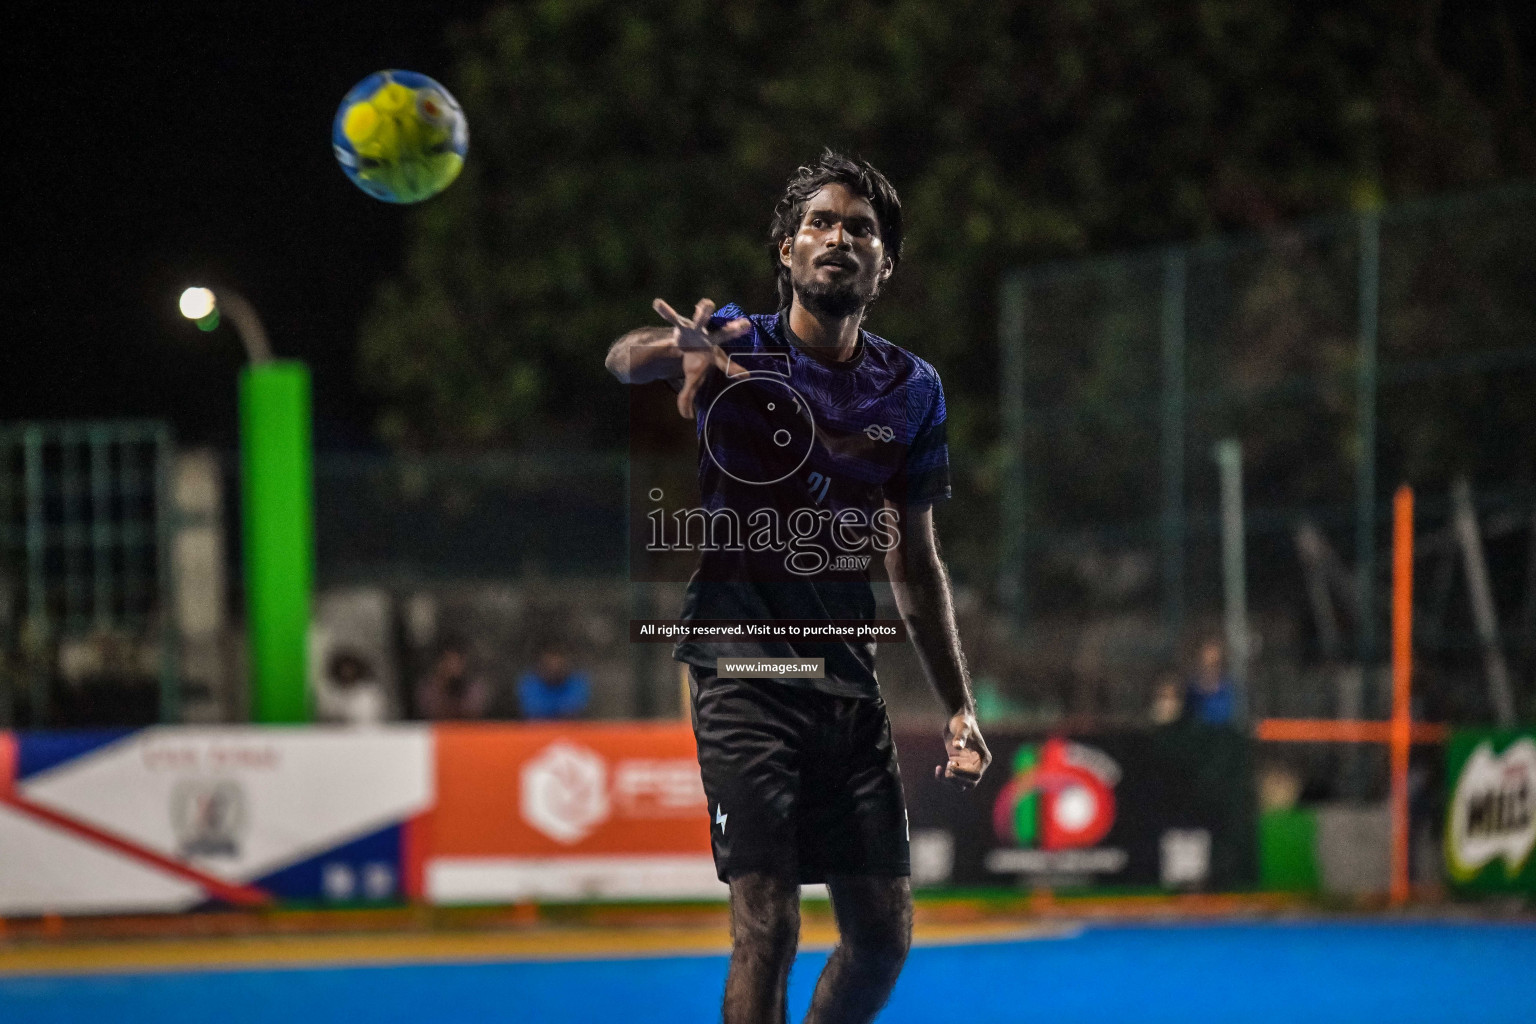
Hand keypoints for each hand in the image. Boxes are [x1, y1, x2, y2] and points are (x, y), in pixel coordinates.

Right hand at [651, 297, 751, 418]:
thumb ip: (689, 396)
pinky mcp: (681, 324)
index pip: (725, 364)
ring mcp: (696, 330)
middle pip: (721, 336)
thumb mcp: (692, 380)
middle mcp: (709, 340)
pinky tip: (657, 303)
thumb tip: (687, 417)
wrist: (686, 343)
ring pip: (700, 320)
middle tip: (746, 324)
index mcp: (714, 355)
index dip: (734, 369)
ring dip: (703, 312)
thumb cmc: (696, 361)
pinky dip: (665, 311)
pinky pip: (672, 317)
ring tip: (707, 303)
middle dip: (731, 331)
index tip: (744, 375)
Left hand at [935, 709, 989, 789]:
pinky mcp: (958, 765)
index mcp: (983, 758)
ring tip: (944, 767)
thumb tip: (957, 746)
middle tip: (948, 768)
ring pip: (962, 785)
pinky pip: (953, 779)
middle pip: (971, 784)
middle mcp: (977, 765)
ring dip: (951, 781)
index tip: (951, 764)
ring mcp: (967, 766)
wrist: (956, 718)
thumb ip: (961, 736)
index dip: (963, 774)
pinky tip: (937, 768)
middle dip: (958, 780)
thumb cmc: (962, 721)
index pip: (976, 775)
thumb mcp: (962, 727)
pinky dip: (944, 778)